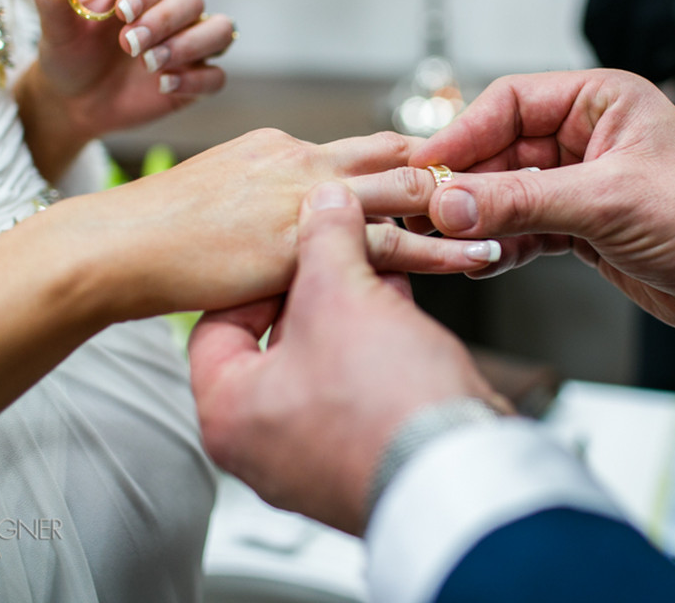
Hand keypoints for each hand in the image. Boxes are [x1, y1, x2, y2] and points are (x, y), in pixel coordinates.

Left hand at [16, 0, 235, 181]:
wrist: (73, 102)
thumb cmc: (68, 57)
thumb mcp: (55, 29)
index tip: (123, 11)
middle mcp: (171, 12)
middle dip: (164, 21)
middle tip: (129, 45)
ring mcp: (188, 46)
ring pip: (220, 31)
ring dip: (191, 45)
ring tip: (150, 64)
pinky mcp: (195, 80)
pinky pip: (216, 76)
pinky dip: (195, 80)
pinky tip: (163, 86)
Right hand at [72, 128, 501, 320]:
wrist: (116, 245)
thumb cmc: (156, 232)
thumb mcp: (220, 199)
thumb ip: (267, 206)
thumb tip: (291, 230)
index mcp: (281, 147)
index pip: (363, 148)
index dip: (414, 157)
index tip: (453, 168)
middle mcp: (301, 158)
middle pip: (396, 152)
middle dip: (449, 168)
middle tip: (500, 180)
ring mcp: (304, 193)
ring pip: (405, 189)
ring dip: (458, 204)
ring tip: (508, 217)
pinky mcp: (302, 238)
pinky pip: (389, 244)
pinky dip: (440, 249)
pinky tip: (477, 254)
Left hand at [188, 182, 496, 534]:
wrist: (458, 470)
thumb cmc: (383, 401)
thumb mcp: (340, 294)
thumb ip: (325, 238)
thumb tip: (324, 203)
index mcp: (227, 413)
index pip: (216, 326)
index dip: (258, 275)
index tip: (288, 249)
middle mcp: (258, 447)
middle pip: (272, 344)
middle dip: (314, 291)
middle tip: (337, 254)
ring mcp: (309, 461)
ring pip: (319, 365)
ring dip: (349, 316)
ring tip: (377, 272)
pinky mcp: (360, 462)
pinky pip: (355, 393)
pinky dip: (373, 350)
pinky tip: (400, 310)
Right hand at [403, 70, 674, 348]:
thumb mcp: (607, 202)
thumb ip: (522, 201)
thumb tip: (448, 202)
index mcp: (601, 101)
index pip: (510, 102)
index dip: (463, 133)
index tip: (426, 167)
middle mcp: (588, 135)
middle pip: (501, 150)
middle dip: (466, 183)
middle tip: (427, 213)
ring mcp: (583, 182)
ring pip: (508, 193)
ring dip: (480, 218)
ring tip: (450, 242)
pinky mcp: (583, 226)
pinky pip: (525, 227)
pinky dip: (503, 244)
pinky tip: (485, 260)